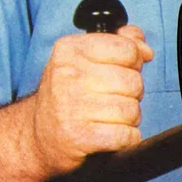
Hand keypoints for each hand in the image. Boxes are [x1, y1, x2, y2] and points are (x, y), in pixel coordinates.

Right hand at [28, 26, 152, 175]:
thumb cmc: (67, 93)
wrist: (36, 135)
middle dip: (132, 93)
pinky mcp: (78, 137)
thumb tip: (145, 48)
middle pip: (133, 81)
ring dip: (129, 118)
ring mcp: (71, 106)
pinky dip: (127, 138)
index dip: (135, 61)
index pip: (127, 48)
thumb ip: (119, 42)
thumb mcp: (84, 57)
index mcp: (70, 49)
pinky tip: (113, 134)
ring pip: (132, 110)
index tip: (126, 68)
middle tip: (115, 98)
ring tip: (111, 117)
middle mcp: (68, 75)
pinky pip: (125, 135)